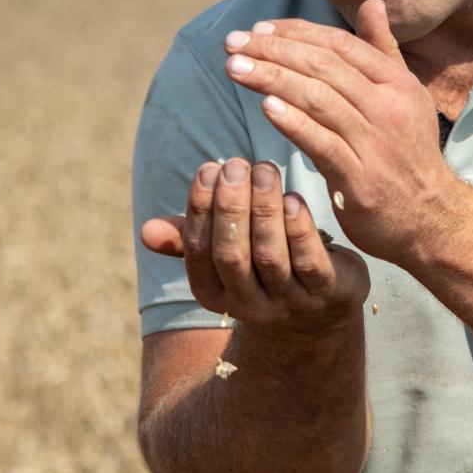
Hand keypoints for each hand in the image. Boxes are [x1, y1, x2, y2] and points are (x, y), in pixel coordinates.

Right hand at [140, 157, 369, 330]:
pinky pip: (309, 261)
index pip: (199, 251)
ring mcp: (288, 303)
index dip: (201, 209)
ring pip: (270, 255)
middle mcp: (249, 306)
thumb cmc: (264, 266)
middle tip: (236, 165)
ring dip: (264, 209)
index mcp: (215, 294)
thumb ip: (190, 239)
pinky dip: (299, 228)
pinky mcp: (326, 293)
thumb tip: (146, 231)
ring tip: (264, 170)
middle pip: (232, 254)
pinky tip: (293, 198)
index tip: (209, 169)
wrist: (322, 307)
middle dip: (231, 206)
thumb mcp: (226, 254)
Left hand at [219, 0, 457, 264]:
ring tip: (234, 68)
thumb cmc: (409, 155)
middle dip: (273, 50)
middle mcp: (389, 108)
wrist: (431, 218)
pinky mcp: (360, 180)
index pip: (341, 45)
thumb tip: (372, 3)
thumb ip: (384, 51)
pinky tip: (265, 106)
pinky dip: (292, 122)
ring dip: (272, 79)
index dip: (296, 32)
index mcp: (398, 84)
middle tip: (233, 43)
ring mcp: (376, 144)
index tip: (259, 29)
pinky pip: (321, 143)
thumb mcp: (406, 98)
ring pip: (318, 100)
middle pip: (324, 67)